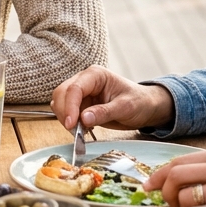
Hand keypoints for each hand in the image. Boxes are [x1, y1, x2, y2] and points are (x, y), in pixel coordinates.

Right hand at [49, 65, 173, 130]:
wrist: (145, 107)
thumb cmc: (139, 102)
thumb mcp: (125, 107)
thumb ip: (104, 112)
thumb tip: (84, 119)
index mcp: (95, 75)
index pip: (74, 88)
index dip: (69, 106)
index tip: (72, 124)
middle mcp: (85, 81)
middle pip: (62, 93)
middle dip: (64, 112)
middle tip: (74, 131)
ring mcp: (81, 93)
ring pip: (60, 103)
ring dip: (65, 118)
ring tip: (80, 131)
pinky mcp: (80, 104)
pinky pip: (67, 113)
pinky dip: (70, 122)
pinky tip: (82, 129)